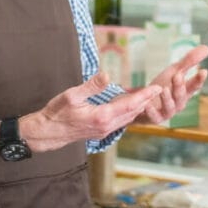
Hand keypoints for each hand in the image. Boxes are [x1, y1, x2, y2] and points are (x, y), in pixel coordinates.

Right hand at [22, 72, 160, 151]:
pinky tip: (133, 106)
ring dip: (140, 107)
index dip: (145, 95)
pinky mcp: (101, 131)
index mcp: (102, 116)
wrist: (47, 132)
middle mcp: (107, 126)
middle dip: (147, 100)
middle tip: (160, 89)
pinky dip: (130, 112)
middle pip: (133, 112)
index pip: (130, 104)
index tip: (157, 87)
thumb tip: (107, 75)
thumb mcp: (72, 96)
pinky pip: (121, 121)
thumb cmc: (57, 113)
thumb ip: (91, 86)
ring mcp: (104, 130)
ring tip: (150, 96)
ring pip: (128, 118)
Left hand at [134, 45, 207, 123]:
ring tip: (163, 89)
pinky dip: (151, 112)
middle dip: (180, 86)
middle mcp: (178, 103)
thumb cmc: (163, 85)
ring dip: (167, 99)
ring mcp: (167, 111)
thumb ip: (189, 61)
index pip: (194, 85)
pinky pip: (154, 117)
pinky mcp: (155, 118)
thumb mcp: (175, 71)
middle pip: (181, 95)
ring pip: (170, 107)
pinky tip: (147, 104)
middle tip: (177, 75)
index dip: (199, 79)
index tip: (203, 71)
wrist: (145, 102)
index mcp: (185, 91)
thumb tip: (206, 48)